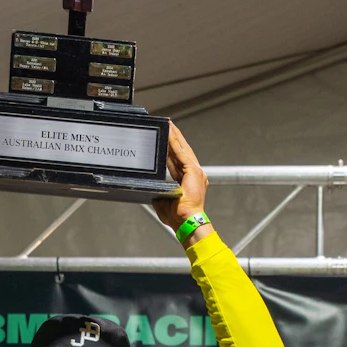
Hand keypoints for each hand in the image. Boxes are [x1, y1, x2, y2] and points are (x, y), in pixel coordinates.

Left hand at [153, 122, 210, 239]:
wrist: (187, 221)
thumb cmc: (178, 217)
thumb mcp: (163, 201)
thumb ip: (159, 193)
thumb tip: (151, 189)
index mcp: (189, 182)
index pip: (178, 161)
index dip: (172, 149)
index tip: (166, 139)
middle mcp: (195, 175)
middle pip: (182, 151)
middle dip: (174, 138)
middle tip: (168, 125)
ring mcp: (196, 172)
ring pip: (183, 149)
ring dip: (175, 136)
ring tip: (168, 124)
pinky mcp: (194, 171)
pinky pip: (182, 153)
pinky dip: (175, 142)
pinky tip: (170, 133)